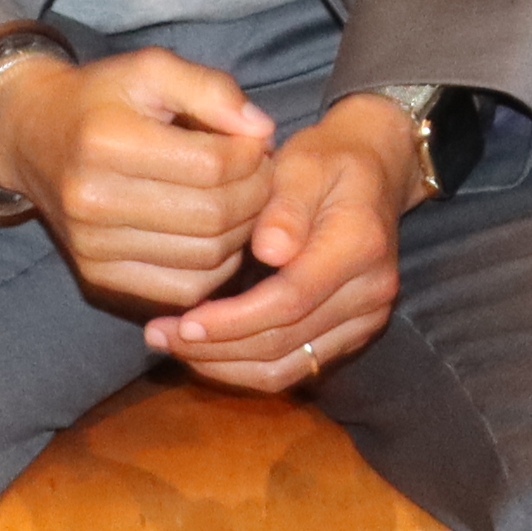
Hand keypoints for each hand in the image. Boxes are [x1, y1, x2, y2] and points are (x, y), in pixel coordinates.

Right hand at [0, 44, 280, 315]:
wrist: (32, 137)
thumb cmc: (101, 99)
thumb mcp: (150, 69)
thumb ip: (210, 89)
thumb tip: (262, 131)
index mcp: (106, 142)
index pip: (212, 165)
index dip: (252, 155)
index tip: (257, 142)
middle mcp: (93, 201)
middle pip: (213, 216)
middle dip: (256, 194)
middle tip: (262, 174)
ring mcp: (92, 247)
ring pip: (206, 258)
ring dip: (243, 232)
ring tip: (243, 200)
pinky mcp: (97, 277)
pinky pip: (183, 289)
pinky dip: (216, 267)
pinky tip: (218, 235)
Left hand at [150, 102, 420, 386]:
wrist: (373, 173)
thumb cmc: (325, 161)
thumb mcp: (302, 165)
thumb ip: (286, 207)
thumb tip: (268, 252)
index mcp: (358, 246)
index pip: (289, 300)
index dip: (232, 319)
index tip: (182, 322)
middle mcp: (371, 292)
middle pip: (285, 342)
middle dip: (216, 347)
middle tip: (158, 335)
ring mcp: (366, 319)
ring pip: (287, 368)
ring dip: (226, 365)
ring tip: (173, 345)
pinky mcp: (352, 334)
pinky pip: (295, 369)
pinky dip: (247, 368)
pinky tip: (207, 350)